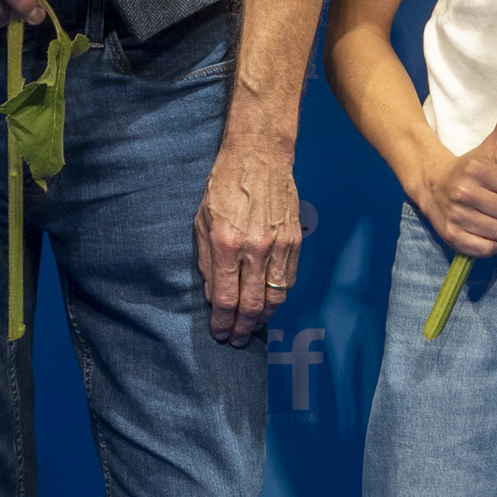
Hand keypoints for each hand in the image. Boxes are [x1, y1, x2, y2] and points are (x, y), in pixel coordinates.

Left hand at [194, 131, 301, 346]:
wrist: (259, 156)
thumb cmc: (225, 185)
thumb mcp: (202, 221)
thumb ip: (207, 261)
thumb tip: (213, 295)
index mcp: (227, 244)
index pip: (226, 298)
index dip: (222, 322)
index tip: (219, 333)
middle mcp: (255, 249)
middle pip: (252, 305)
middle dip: (242, 328)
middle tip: (236, 340)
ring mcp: (279, 246)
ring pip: (275, 298)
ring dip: (262, 319)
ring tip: (251, 327)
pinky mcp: (295, 241)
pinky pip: (288, 281)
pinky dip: (278, 298)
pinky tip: (268, 303)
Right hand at [412, 102, 496, 256]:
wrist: (429, 182)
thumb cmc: (466, 168)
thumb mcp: (486, 148)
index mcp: (475, 170)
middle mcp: (464, 192)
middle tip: (495, 203)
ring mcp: (457, 215)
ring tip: (488, 217)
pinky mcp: (452, 236)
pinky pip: (487, 249)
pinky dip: (489, 244)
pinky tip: (482, 231)